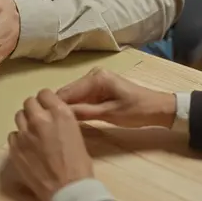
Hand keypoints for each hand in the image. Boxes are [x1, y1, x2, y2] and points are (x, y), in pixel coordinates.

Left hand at [8, 89, 93, 200]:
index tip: (47, 107)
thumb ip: (61, 120)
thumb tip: (52, 116)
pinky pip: (13, 135)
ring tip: (32, 133)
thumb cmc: (78, 164)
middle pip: (29, 102)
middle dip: (34, 109)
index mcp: (60, 113)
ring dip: (26, 122)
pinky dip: (19, 139)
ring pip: (19, 116)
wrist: (67, 189)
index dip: (46, 100)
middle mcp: (40, 119)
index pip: (44, 93)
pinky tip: (27, 147)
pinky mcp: (14, 148)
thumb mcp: (75, 133)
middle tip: (40, 120)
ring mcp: (25, 134)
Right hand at [57, 68, 176, 127]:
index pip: (67, 92)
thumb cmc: (136, 111)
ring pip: (74, 97)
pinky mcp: (100, 89)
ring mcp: (96, 81)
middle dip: (59, 107)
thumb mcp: (109, 114)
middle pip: (69, 93)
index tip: (43, 120)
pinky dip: (77, 108)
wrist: (159, 109)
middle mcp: (93, 75)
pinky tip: (70, 120)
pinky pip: (83, 99)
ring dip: (67, 109)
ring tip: (56, 124)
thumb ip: (84, 113)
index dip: (54, 106)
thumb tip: (59, 114)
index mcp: (95, 78)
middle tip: (48, 125)